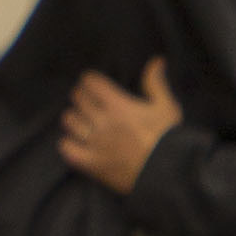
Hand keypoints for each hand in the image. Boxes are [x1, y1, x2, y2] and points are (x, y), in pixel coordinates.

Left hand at [57, 58, 181, 193]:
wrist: (168, 175)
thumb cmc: (168, 139)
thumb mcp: (166, 107)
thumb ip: (156, 82)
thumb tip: (157, 60)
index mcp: (118, 105)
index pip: (90, 83)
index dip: (90, 81)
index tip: (93, 84)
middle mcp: (102, 121)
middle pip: (78, 99)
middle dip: (81, 96)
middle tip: (88, 100)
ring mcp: (95, 143)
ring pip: (70, 121)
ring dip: (74, 117)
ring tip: (81, 120)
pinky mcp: (91, 163)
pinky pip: (67, 148)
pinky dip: (68, 143)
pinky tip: (75, 142)